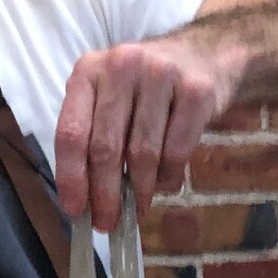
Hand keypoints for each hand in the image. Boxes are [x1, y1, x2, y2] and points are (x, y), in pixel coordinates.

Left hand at [55, 33, 246, 230]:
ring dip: (138, 191)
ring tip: (136, 208)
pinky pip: (177, 151)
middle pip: (106, 147)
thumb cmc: (147, 87)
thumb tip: (84, 201)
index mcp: (89, 71)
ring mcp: (161, 75)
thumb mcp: (110, 97)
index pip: (71, 132)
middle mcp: (122, 66)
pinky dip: (168, 177)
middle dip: (105, 194)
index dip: (71, 177)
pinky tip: (164, 184)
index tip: (75, 210)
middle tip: (106, 223)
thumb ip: (93, 136)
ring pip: (143, 153)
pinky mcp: (197, 91)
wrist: (206, 54)